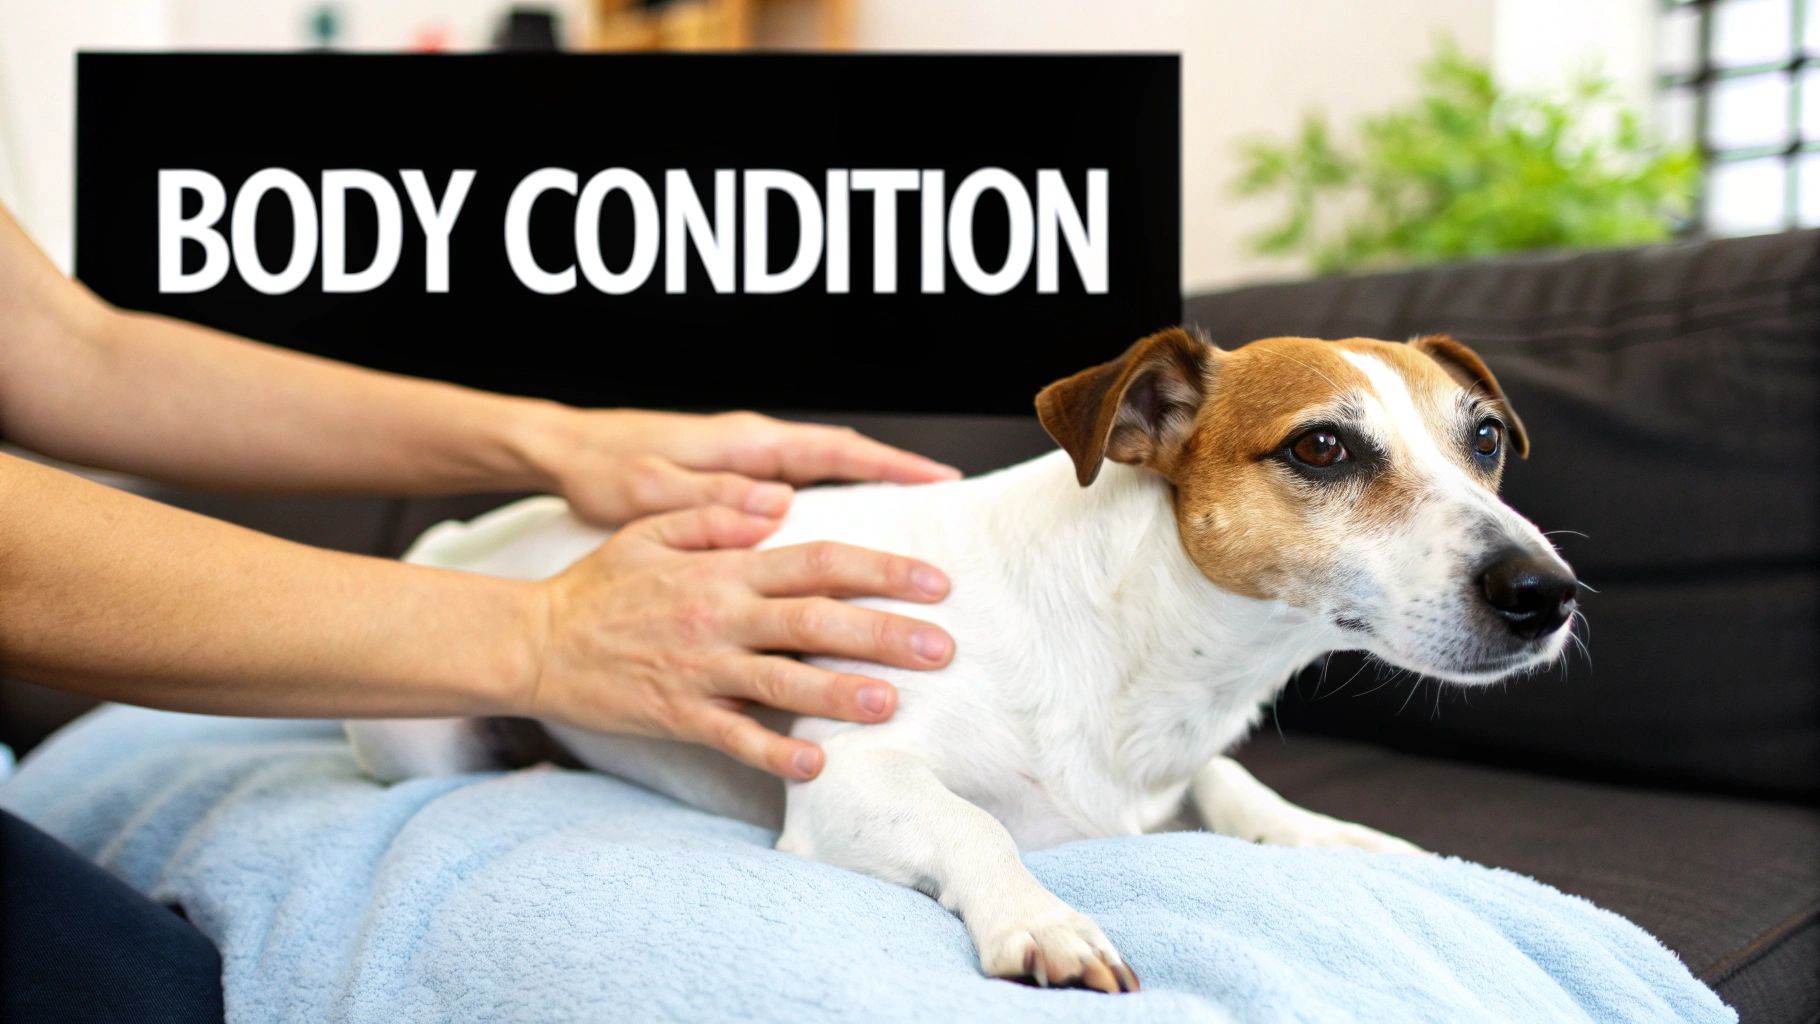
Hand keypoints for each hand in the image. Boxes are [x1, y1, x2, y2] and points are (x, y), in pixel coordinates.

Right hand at [519, 504, 954, 779]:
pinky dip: (772, 754)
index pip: (817, 561)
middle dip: (883, 633)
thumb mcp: (652, 528)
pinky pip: (732, 737)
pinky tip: (815, 766)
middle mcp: (719, 616)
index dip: (881, 570)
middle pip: (815, 620)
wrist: (532, 641)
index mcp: (724, 569)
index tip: (934, 582)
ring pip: (781, 681)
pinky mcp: (676, 713)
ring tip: (891, 704)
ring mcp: (698, 668)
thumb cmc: (600, 585)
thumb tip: (779, 502)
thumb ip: (718, 515)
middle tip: (942, 647)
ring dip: (838, 693)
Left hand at [528, 409, 960, 525]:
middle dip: (897, 496)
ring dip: (868, 520)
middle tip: (945, 544)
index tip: (941, 483)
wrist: (566, 453)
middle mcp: (753, 454)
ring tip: (910, 564)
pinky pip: (796, 508)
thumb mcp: (650, 488)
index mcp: (743, 445)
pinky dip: (828, 524)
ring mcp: (746, 475)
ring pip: (823, 494)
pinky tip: (846, 562)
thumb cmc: (604, 467)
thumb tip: (780, 508)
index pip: (834, 452)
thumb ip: (714, 498)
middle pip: (844, 473)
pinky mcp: (732, 495)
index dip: (891, 467)